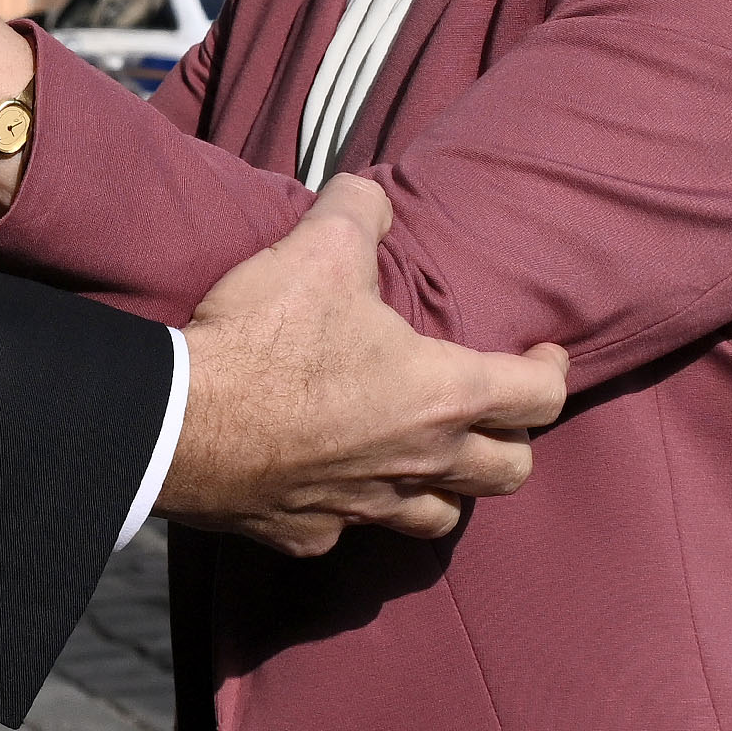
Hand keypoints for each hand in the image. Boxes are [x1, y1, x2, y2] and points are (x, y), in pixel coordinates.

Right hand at [166, 178, 566, 556]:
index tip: (546, 355)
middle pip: (508, 473)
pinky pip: (352, 531)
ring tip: (429, 459)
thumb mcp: (320, 247)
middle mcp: (419, 460)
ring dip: (446, 490)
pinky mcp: (311, 533)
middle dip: (513, 442)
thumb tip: (372, 197)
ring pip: (439, 517)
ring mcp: (366, 506)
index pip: (539, 397)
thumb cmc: (264, 337)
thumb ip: (361, 210)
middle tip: (494, 413)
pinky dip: (355, 509)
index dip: (553, 371)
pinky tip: (335, 483)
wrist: (178, 419)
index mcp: (440, 393)